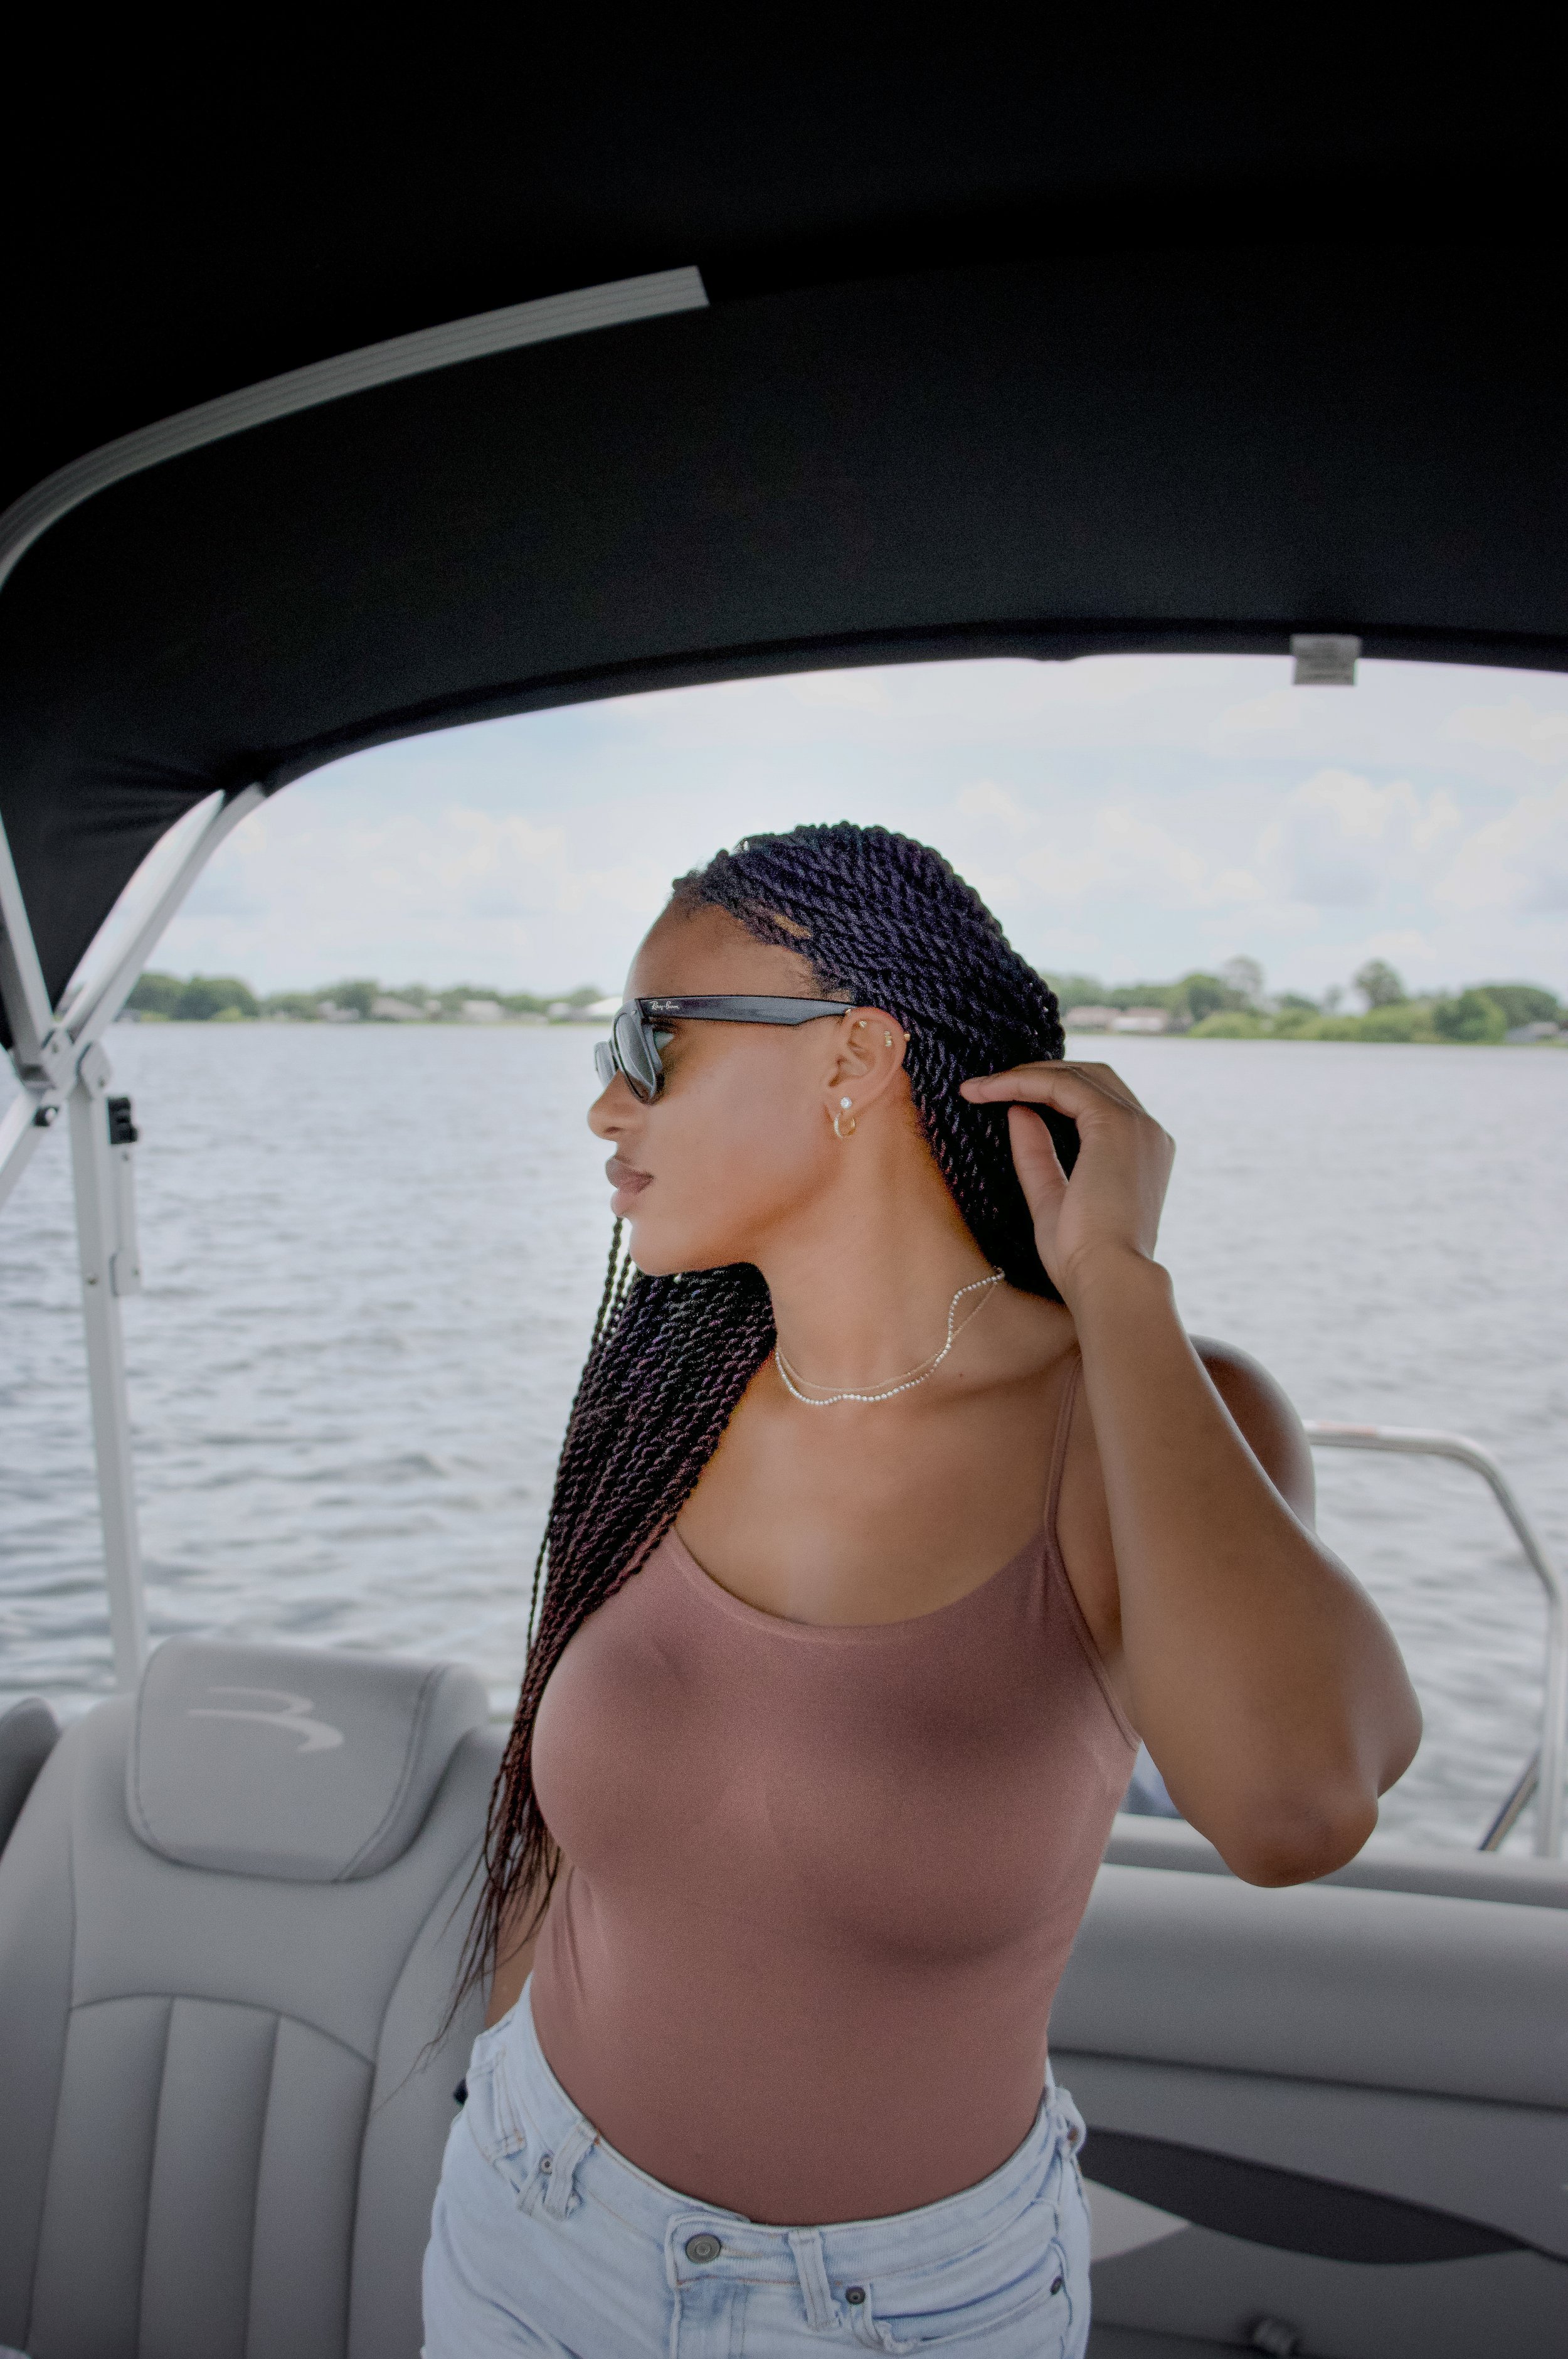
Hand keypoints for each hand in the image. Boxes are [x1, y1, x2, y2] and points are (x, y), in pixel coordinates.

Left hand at [959, 1061, 1173, 1304]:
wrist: (1108, 1280)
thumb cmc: (1083, 1258)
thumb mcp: (1051, 1199)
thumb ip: (1037, 1155)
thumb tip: (1018, 1113)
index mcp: (1139, 1153)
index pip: (1094, 1102)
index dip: (1047, 1093)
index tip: (998, 1100)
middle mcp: (1146, 1132)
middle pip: (1090, 1078)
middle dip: (1037, 1075)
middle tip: (985, 1087)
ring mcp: (1136, 1125)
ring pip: (1077, 1075)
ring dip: (1025, 1074)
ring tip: (979, 1088)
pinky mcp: (1114, 1124)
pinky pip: (1064, 1085)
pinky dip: (1025, 1081)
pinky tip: (990, 1092)